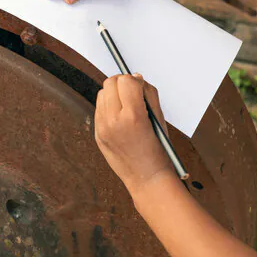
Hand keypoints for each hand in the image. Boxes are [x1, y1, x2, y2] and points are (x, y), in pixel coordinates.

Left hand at [95, 74, 173, 195]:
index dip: (135, 81)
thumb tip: (137, 78)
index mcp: (133, 116)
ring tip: (126, 106)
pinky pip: (99, 109)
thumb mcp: (159, 118)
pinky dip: (108, 107)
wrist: (147, 178)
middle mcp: (114, 121)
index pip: (126, 81)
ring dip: (114, 94)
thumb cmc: (158, 149)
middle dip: (122, 84)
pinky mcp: (97, 135)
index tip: (141, 88)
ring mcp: (103, 129)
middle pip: (110, 83)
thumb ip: (148, 94)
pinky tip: (120, 117)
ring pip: (102, 94)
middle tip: (133, 92)